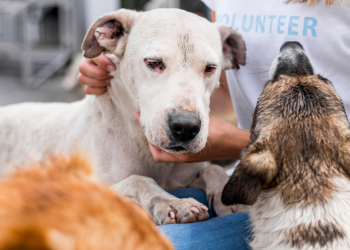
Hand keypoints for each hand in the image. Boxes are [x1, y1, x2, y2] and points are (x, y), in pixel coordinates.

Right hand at [77, 53, 115, 94]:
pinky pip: (87, 90)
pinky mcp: (88, 85)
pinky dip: (97, 90)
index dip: (101, 62)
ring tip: (109, 81)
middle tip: (110, 75)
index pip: (90, 54)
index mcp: (92, 50)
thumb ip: (114, 50)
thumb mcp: (116, 52)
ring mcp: (85, 74)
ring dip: (98, 82)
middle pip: (82, 68)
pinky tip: (106, 87)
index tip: (113, 68)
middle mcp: (86, 62)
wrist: (119, 69)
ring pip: (81, 79)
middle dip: (98, 74)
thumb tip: (114, 53)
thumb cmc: (118, 58)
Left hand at [135, 112, 249, 162]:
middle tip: (145, 118)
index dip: (147, 136)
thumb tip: (168, 117)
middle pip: (159, 149)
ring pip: (167, 147)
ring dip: (160, 135)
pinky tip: (171, 123)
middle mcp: (182, 157)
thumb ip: (183, 125)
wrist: (235, 143)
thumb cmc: (220, 134)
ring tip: (156, 119)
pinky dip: (170, 136)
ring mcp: (188, 155)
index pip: (156, 150)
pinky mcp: (193, 150)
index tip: (142, 120)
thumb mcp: (199, 127)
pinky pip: (175, 145)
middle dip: (151, 135)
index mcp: (182, 155)